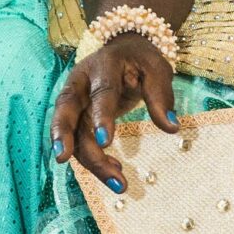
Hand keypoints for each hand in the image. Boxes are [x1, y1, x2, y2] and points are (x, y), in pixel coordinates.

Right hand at [50, 35, 178, 190]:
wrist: (124, 51)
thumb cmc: (140, 61)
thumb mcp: (156, 70)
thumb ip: (161, 96)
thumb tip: (171, 127)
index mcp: (103, 66)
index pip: (100, 93)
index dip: (101, 117)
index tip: (105, 142)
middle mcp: (81, 83)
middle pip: (65, 109)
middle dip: (62, 135)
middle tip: (62, 158)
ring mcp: (74, 100)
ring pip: (72, 132)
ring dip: (89, 160)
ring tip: (118, 182)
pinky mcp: (76, 116)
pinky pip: (79, 140)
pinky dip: (94, 159)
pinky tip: (114, 170)